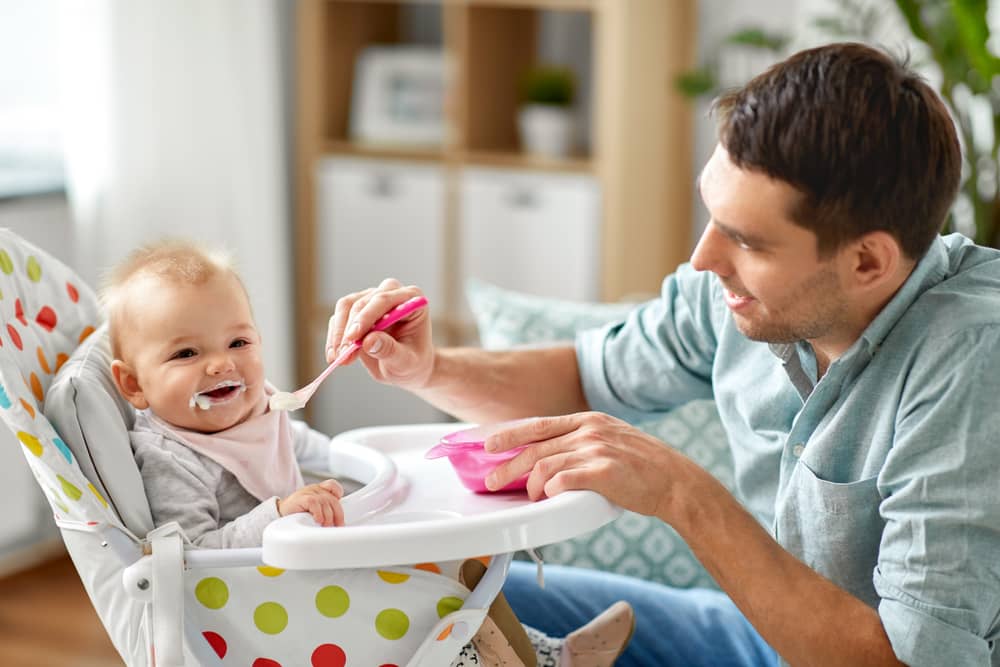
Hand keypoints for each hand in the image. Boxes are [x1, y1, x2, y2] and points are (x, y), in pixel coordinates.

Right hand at [277, 479, 344, 525]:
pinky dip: (318, 513)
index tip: (338, 508)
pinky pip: (314, 503)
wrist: (278, 513)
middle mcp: (314, 489)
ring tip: (326, 526)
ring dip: (328, 517)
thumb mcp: (313, 510)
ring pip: (325, 502)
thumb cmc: (296, 514)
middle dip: (338, 514)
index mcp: (319, 490)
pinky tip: (318, 520)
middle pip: (332, 499)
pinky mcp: (301, 498)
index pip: (333, 486)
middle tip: (338, 525)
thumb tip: (338, 524)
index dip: (338, 495)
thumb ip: (325, 511)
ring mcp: (308, 492)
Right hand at [326, 279, 433, 390]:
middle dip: (349, 329)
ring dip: (339, 333)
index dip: (366, 317)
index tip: (353, 337)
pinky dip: (334, 337)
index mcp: (411, 300)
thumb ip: (389, 350)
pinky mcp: (355, 309)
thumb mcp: (405, 362)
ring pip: (346, 306)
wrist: (406, 369)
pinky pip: (338, 318)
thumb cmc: (412, 363)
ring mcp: (371, 299)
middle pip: (362, 302)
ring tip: (339, 358)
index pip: (384, 300)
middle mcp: (391, 293)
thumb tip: (368, 341)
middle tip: (344, 354)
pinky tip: (335, 356)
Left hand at [484, 412, 693, 519]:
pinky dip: (550, 492)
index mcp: (588, 420)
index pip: (538, 425)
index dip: (510, 435)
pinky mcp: (602, 472)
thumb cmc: (644, 465)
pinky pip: (563, 481)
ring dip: (531, 487)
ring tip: (531, 498)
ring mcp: (595, 450)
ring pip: (544, 467)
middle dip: (508, 467)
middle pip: (535, 449)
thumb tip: (550, 456)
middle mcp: (589, 431)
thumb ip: (582, 441)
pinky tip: (550, 498)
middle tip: (493, 483)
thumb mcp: (612, 438)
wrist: (675, 480)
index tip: (489, 445)